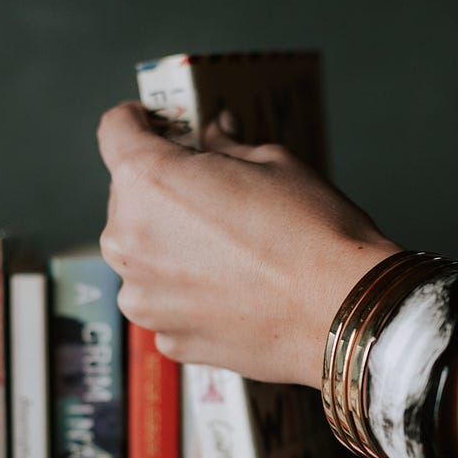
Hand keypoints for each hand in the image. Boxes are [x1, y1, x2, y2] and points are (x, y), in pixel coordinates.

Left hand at [97, 102, 401, 386]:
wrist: (343, 313)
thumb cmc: (312, 232)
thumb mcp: (274, 162)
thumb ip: (227, 147)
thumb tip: (216, 133)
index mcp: (149, 180)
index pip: (115, 131)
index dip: (136, 120)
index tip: (153, 124)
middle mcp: (129, 239)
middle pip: (129, 198)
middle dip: (164, 191)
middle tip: (215, 195)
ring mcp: (143, 296)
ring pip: (144, 255)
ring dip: (172, 246)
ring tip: (231, 252)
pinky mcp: (167, 337)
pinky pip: (166, 301)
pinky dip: (189, 292)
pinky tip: (235, 290)